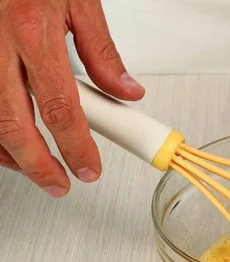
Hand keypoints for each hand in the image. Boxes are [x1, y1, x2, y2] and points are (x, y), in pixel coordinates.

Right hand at [0, 0, 144, 196]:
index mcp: (30, 29)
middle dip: (38, 164)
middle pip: (13, 123)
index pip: (60, 106)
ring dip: (12, 155)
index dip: (76, 146)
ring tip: (39, 169)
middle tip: (60, 184)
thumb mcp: (79, 0)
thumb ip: (102, 51)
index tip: (89, 168)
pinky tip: (12, 143)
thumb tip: (127, 91)